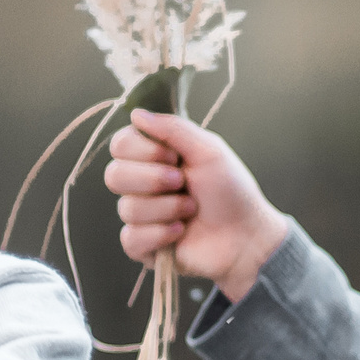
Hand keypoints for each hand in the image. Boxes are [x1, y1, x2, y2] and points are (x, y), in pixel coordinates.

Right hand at [103, 110, 289, 303]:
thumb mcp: (208, 150)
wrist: (245, 235)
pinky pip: (131, 239)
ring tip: (191, 210)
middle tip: (182, 183)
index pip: (120, 145)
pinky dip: (161, 235)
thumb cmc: (230, 190)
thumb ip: (173, 128)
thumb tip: (136, 114)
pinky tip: (180, 232)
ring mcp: (140, 216)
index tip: (174, 157)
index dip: (144, 151)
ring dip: (168, 208)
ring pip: (127, 209)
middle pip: (113, 176)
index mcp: (153, 156)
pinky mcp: (142, 246)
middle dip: (153, 180)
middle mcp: (141, 184)